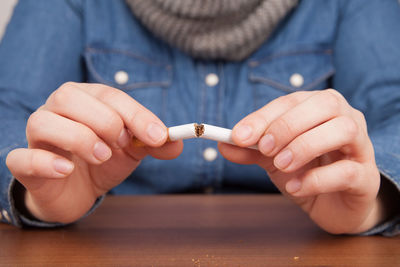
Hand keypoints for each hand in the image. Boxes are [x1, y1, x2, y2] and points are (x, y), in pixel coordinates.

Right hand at [6, 82, 182, 223]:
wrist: (76, 190)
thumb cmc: (102, 162)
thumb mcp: (133, 151)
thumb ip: (154, 144)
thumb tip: (176, 142)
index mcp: (86, 100)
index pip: (109, 95)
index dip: (135, 114)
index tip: (157, 136)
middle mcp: (57, 111)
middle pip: (70, 97)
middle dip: (104, 120)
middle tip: (123, 145)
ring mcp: (38, 137)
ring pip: (43, 122)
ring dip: (79, 138)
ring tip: (102, 156)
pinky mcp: (25, 164)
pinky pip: (22, 157)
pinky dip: (45, 162)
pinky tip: (66, 169)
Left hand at [219, 89, 380, 233]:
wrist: (332, 204)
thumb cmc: (306, 171)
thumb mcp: (273, 158)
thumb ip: (251, 150)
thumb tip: (224, 145)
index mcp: (319, 108)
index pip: (292, 101)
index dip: (264, 117)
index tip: (238, 135)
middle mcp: (345, 119)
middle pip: (325, 104)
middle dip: (288, 125)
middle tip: (265, 149)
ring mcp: (360, 147)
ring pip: (342, 130)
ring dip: (305, 146)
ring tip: (281, 165)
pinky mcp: (366, 177)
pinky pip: (347, 171)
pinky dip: (317, 179)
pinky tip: (296, 187)